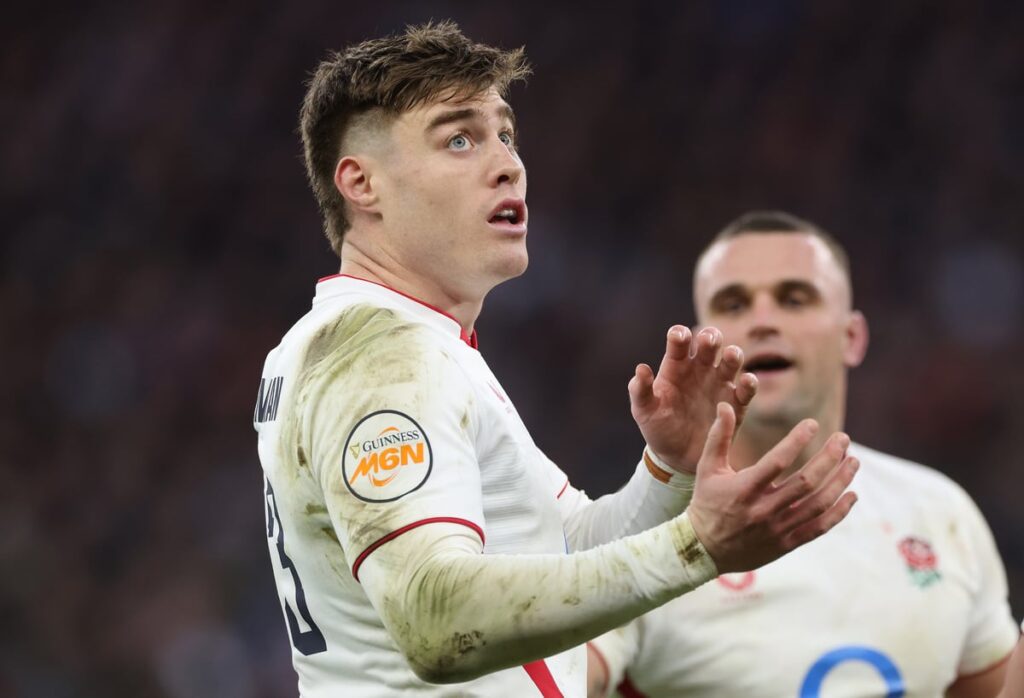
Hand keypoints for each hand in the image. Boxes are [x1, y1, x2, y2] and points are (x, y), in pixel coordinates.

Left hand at [629, 325, 757, 473]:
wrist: (677, 457)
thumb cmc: (658, 427)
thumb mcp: (644, 411)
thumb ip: (640, 391)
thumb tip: (641, 369)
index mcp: (676, 366)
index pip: (680, 341)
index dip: (680, 334)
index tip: (679, 338)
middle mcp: (700, 370)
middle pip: (710, 343)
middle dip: (711, 337)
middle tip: (708, 342)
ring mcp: (719, 384)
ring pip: (731, 360)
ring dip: (733, 354)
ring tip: (730, 356)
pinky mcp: (735, 404)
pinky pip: (746, 389)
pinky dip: (750, 383)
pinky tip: (746, 381)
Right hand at [687, 403, 858, 572]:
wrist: (704, 549)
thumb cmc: (706, 502)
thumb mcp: (706, 468)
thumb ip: (718, 436)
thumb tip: (725, 405)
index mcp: (744, 488)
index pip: (777, 461)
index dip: (797, 440)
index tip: (813, 424)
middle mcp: (763, 509)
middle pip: (806, 482)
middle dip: (829, 457)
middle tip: (843, 438)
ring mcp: (777, 529)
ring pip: (818, 504)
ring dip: (840, 481)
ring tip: (853, 461)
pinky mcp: (786, 543)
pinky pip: (819, 528)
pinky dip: (839, 511)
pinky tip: (852, 494)